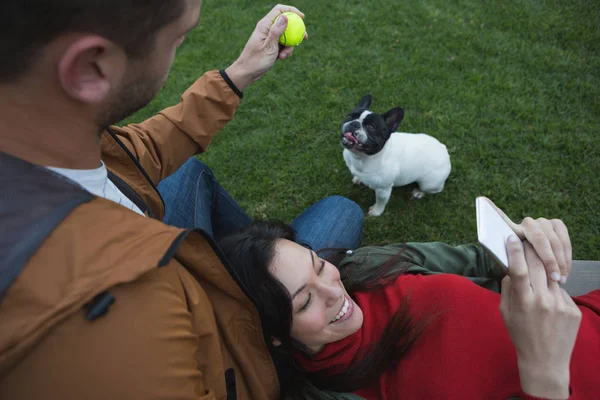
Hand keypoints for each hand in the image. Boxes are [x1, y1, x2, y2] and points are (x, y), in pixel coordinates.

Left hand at [225, 5, 307, 91]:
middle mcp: (267, 28)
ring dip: (290, 45)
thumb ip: (276, 31)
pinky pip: (283, 44)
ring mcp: (270, 37)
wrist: (247, 72)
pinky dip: (285, 50)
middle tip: (304, 37)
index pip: (279, 10)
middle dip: (296, 30)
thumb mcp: (269, 46)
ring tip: (284, 56)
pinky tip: (281, 58)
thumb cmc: (256, 60)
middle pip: (286, 22)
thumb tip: (285, 17)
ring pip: (286, 35)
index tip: (302, 18)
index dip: (292, 11)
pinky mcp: (272, 45)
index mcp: (264, 25)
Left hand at [482, 197, 571, 282]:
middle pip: (543, 239)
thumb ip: (507, 258)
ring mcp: (543, 222)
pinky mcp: (556, 224)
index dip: (542, 255)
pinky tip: (565, 270)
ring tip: (561, 279)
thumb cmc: (511, 261)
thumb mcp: (504, 259)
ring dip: (561, 262)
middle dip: (552, 261)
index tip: (548, 273)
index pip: (529, 237)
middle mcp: (528, 222)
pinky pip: (565, 241)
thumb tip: (502, 260)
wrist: (519, 251)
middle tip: (556, 279)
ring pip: (557, 242)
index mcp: (511, 228)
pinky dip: (567, 257)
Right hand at [500, 237, 581, 398]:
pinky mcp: (574, 310)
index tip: (511, 238)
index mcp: (523, 302)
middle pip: (538, 265)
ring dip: (544, 270)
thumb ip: (507, 289)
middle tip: (527, 241)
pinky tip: (549, 305)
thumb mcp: (505, 313)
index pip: (518, 269)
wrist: (545, 360)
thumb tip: (510, 269)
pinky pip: (562, 292)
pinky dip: (554, 291)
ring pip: (552, 276)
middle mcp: (543, 301)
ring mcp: (561, 305)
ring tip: (538, 274)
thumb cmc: (521, 335)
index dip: (515, 251)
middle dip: (532, 251)